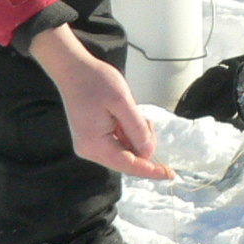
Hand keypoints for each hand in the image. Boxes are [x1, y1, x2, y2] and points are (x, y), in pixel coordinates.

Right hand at [28, 24, 174, 179]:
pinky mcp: (91, 138)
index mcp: (95, 145)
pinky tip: (123, 116)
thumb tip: (148, 152)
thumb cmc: (95, 81)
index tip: (171, 174)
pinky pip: (117, 143)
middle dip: (142, 143)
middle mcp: (90, 150)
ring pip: (124, 150)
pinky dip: (126, 132)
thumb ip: (137, 129)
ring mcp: (90, 145)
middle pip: (128, 159)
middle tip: (144, 119)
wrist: (73, 69)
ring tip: (130, 112)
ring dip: (134, 135)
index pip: (129, 165)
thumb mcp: (122, 102)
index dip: (151, 171)